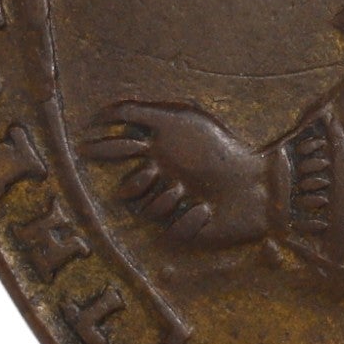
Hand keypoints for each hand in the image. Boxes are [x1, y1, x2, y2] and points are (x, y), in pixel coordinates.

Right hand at [84, 101, 272, 248]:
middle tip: (153, 172)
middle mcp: (164, 181)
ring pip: (149, 211)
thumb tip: (102, 111)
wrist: (259, 182)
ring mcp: (176, 208)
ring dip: (167, 198)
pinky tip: (206, 209)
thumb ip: (141, 113)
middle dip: (136, 182)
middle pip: (128, 190)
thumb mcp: (181, 121)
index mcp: (161, 154)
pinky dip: (190, 219)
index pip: (122, 154)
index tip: (84, 148)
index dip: (103, 150)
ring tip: (187, 189)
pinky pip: (174, 232)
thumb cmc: (222, 150)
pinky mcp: (189, 232)